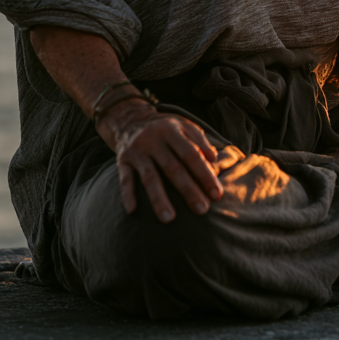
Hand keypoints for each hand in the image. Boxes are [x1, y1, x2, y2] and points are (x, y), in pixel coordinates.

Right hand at [96, 100, 223, 221]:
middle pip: (173, 168)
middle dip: (188, 190)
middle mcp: (154, 139)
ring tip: (169, 219)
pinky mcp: (122, 161)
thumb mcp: (183, 125)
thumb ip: (200, 140)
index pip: (191, 154)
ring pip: (149, 177)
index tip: (216, 195)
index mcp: (172, 130)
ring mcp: (137, 151)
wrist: (130, 120)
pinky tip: (133, 210)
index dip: (204, 174)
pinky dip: (128, 195)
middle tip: (202, 210)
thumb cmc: (165, 128)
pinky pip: (125, 179)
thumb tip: (215, 159)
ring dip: (159, 199)